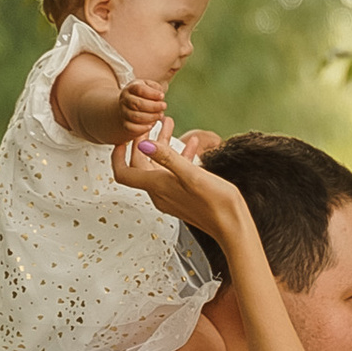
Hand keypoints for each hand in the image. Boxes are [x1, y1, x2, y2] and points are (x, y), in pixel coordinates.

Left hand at [114, 133, 244, 234]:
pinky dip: (178, 157)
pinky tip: (192, 144)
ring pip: (158, 167)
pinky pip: (173, 173)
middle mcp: (159, 193)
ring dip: (162, 146)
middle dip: (144, 142)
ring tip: (170, 125)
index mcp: (157, 186)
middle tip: (151, 123)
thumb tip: (143, 144)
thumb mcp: (192, 175)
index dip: (118, 154)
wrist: (233, 227)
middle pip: (140, 165)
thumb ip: (167, 157)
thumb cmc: (216, 202)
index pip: (123, 172)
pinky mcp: (183, 196)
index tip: (123, 136)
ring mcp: (170, 195)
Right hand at [115, 75, 170, 140]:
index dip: (152, 93)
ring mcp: (123, 112)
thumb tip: (160, 96)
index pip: (139, 89)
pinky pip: (130, 128)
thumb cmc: (145, 96)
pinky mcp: (124, 123)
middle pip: (137, 103)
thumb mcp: (151, 87)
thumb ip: (156, 88)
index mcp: (131, 88)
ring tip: (160, 116)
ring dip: (150, 117)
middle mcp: (125, 100)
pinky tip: (150, 126)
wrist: (132, 106)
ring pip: (135, 116)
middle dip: (153, 106)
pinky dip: (141, 128)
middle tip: (164, 106)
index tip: (162, 96)